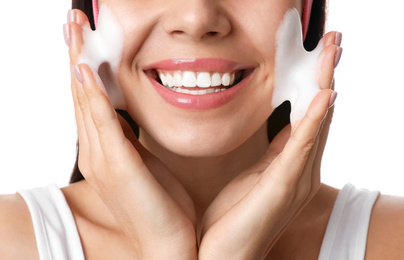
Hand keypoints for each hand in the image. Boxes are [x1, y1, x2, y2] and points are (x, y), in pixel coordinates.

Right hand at [65, 10, 196, 258]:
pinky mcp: (118, 167)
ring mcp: (104, 158)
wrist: (166, 242)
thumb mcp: (145, 161)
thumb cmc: (160, 202)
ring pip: (86, 101)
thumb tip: (132, 114)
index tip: (85, 36)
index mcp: (106, 148)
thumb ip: (133, 137)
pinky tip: (86, 72)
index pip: (90, 98)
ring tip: (74, 31)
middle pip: (81, 93)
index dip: (84, 65)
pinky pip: (102, 124)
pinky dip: (93, 96)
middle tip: (72, 21)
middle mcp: (97, 150)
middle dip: (75, 54)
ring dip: (79, 63)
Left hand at [198, 31, 340, 258]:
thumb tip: (282, 126)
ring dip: (325, 85)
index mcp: (292, 164)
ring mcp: (295, 179)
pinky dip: (314, 120)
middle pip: (319, 114)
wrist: (223, 254)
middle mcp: (301, 170)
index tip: (319, 54)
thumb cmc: (236, 215)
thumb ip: (273, 151)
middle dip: (326, 75)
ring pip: (316, 123)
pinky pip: (301, 148)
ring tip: (333, 53)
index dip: (316, 84)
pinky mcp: (281, 187)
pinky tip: (323, 97)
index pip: (309, 116)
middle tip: (334, 41)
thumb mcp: (255, 174)